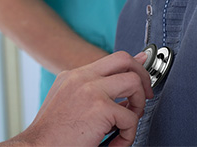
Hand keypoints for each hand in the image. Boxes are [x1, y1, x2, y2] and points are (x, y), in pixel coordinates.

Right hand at [2, 51, 151, 146]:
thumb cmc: (53, 136)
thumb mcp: (68, 104)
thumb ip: (92, 93)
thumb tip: (116, 90)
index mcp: (73, 76)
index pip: (111, 60)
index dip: (132, 67)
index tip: (142, 76)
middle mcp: (81, 77)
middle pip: (124, 59)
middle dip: (142, 77)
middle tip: (144, 98)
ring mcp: (91, 89)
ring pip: (133, 82)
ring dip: (138, 106)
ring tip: (126, 125)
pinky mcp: (100, 108)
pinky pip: (130, 118)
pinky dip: (128, 135)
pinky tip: (115, 143)